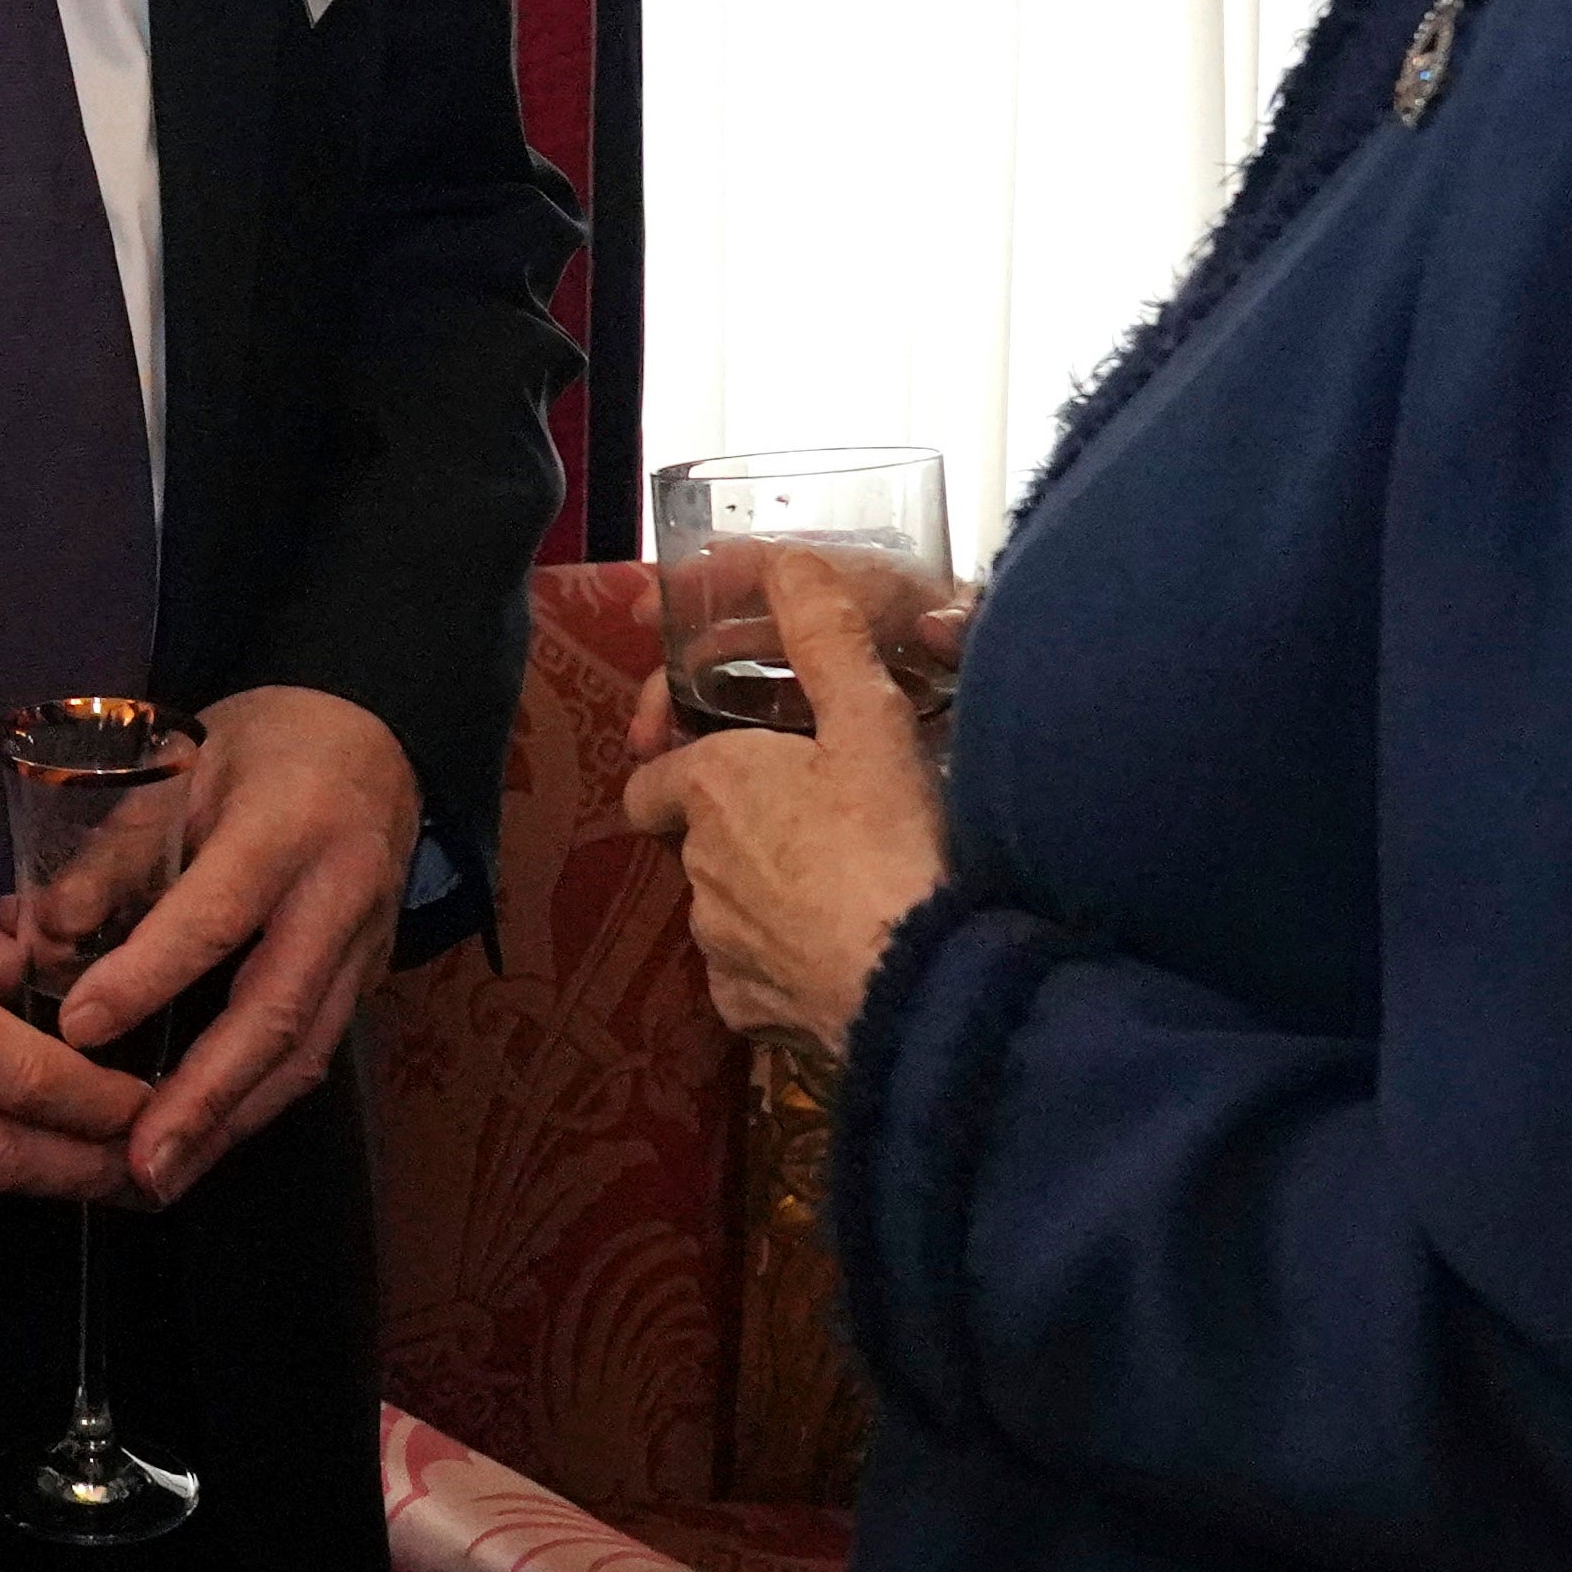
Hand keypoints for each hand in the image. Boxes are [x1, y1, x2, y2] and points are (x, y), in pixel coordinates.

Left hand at [43, 686, 420, 1207]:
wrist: (378, 738)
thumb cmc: (262, 746)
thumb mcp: (181, 770)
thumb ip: (114, 855)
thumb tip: (35, 936)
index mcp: (289, 826)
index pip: (217, 914)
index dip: (148, 974)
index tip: (77, 1028)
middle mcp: (340, 897)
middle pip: (278, 1013)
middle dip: (206, 1097)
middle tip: (139, 1162)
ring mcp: (366, 947)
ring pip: (305, 1055)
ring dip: (229, 1124)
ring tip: (159, 1177)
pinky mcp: (368, 980)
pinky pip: (313, 1054)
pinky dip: (252, 1105)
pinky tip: (198, 1142)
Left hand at [619, 549, 948, 1056]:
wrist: (917, 984)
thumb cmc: (888, 842)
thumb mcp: (869, 722)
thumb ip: (825, 638)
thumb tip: (789, 560)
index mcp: (713, 792)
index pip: (654, 779)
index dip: (679, 769)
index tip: (725, 769)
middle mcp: (697, 870)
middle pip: (698, 843)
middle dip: (740, 833)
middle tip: (817, 826)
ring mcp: (718, 946)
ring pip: (726, 912)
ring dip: (765, 899)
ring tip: (838, 893)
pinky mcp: (747, 1011)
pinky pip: (754, 978)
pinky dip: (784, 966)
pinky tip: (840, 956)